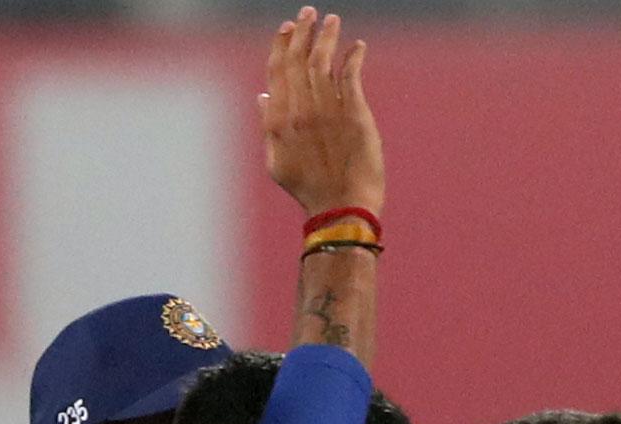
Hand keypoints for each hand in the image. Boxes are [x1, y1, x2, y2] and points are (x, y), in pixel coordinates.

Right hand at [259, 8, 383, 215]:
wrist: (340, 208)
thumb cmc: (307, 190)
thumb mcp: (276, 162)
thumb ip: (269, 126)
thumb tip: (262, 96)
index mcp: (280, 120)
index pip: (278, 71)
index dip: (282, 45)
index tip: (287, 27)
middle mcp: (301, 110)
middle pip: (300, 60)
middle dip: (303, 32)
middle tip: (309, 13)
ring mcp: (328, 111)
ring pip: (324, 62)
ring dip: (327, 37)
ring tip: (331, 20)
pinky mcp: (355, 115)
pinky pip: (352, 77)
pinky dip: (354, 58)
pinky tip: (358, 46)